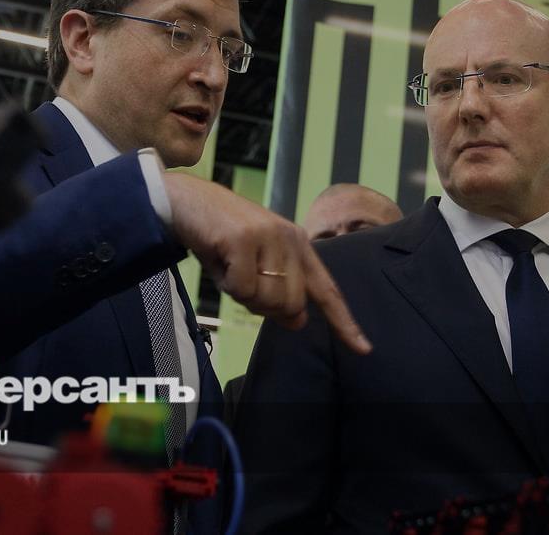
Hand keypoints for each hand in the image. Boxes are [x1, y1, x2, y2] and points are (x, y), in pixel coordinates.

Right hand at [163, 173, 371, 353]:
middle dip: (264, 306)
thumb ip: (279, 291)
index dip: (344, 322)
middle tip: (241, 282)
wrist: (184, 201)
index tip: (364, 349)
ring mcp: (268, 237)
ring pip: (268, 299)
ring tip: (229, 268)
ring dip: (243, 295)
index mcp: (298, 244)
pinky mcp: (244, 239)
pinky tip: (218, 260)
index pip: (327, 290)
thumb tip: (299, 320)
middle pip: (292, 304)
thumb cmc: (219, 237)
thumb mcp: (254, 265)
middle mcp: (290, 239)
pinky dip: (226, 285)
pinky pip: (242, 288)